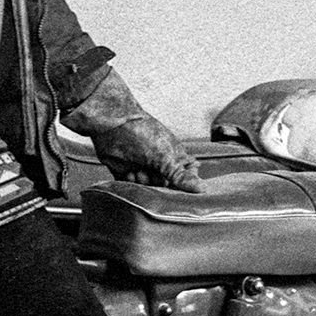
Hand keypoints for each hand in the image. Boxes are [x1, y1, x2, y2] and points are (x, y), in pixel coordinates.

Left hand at [64, 69, 204, 191]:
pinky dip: (130, 183)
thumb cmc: (143, 133)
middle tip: (153, 175)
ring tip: (139, 170)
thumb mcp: (165, 157)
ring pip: (148, 189)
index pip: (185, 180)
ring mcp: (144, 169)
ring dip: (143, 182)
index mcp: (175, 158)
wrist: (113, 125)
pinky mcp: (126, 173)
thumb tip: (202, 189)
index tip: (175, 188)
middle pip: (165, 188)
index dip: (181, 186)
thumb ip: (181, 176)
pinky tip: (129, 171)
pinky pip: (131, 188)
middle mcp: (160, 165)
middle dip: (158, 185)